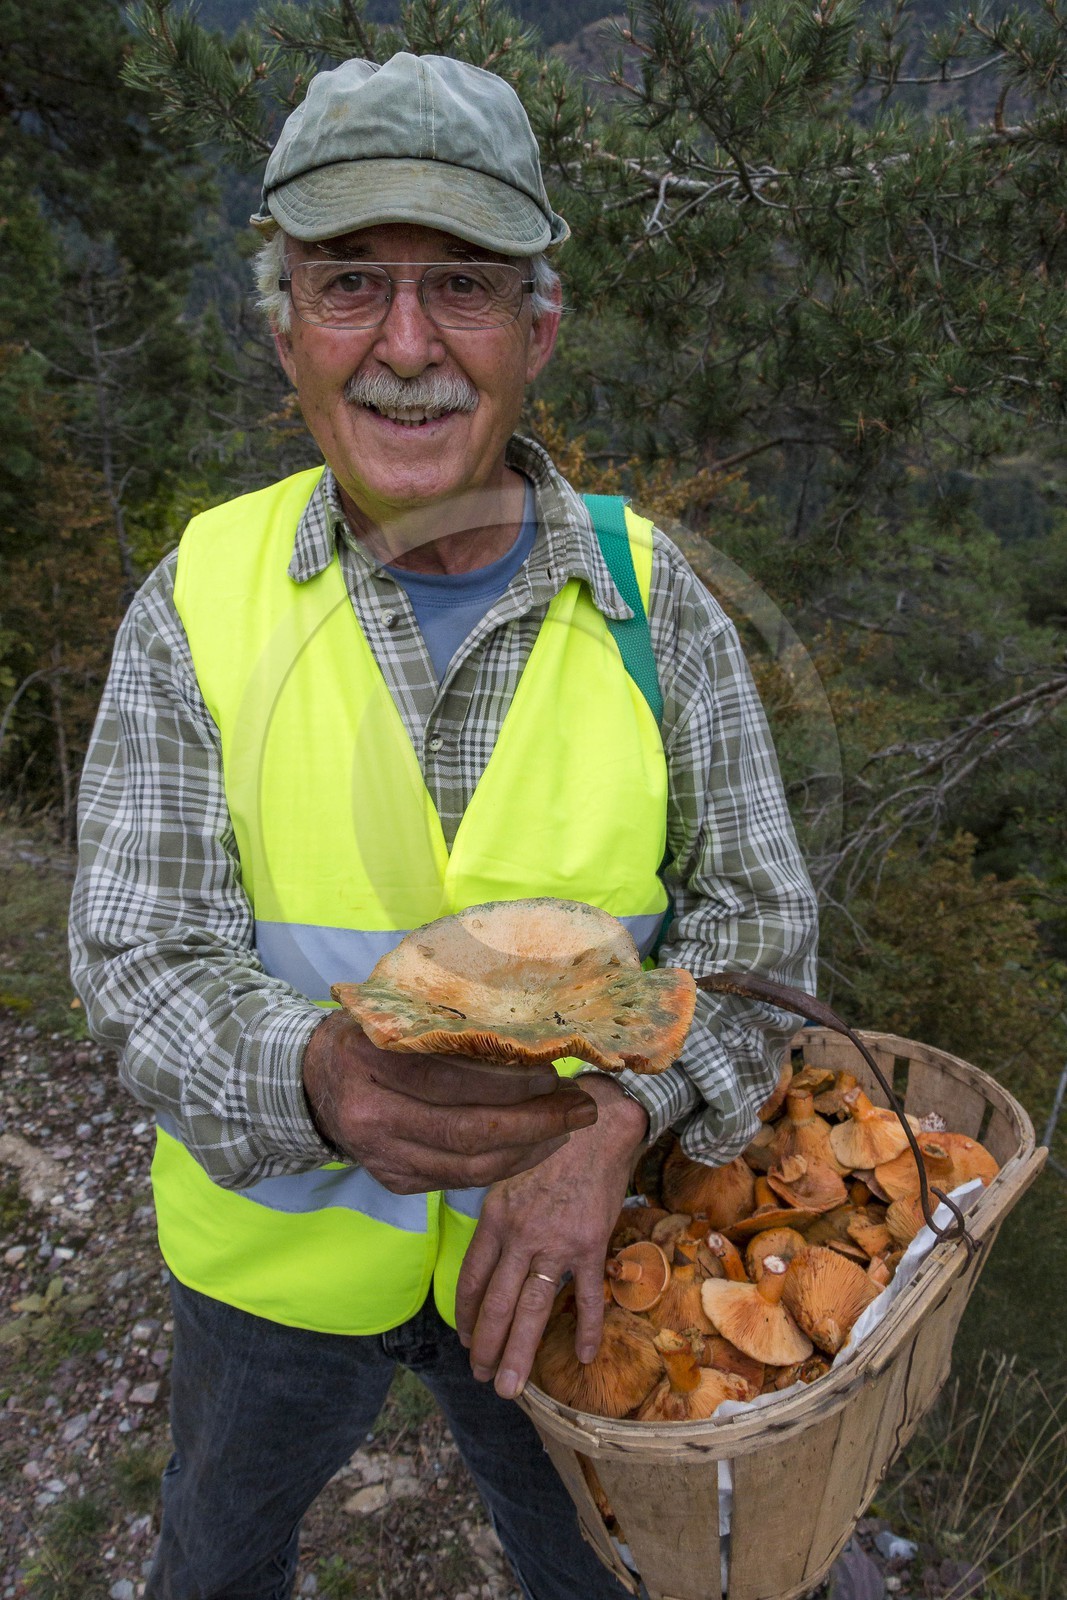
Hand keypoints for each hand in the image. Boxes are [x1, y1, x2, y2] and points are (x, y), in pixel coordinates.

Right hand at [302, 1010, 597, 1193]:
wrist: (311, 1080)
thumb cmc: (366, 1033)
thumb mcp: (393, 1011)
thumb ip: (443, 1021)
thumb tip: (525, 1030)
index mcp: (371, 1062)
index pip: (451, 1081)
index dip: (508, 1083)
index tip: (554, 1074)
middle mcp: (373, 1117)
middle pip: (467, 1132)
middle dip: (535, 1124)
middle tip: (582, 1108)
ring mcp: (382, 1157)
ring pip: (469, 1167)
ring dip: (528, 1150)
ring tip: (568, 1127)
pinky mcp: (394, 1181)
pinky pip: (459, 1180)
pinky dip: (503, 1165)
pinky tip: (534, 1146)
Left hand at [454, 1075, 648, 1398]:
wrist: (596, 1122)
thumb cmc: (548, 1142)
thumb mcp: (507, 1171)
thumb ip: (498, 1214)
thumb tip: (490, 1250)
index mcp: (495, 1217)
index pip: (471, 1279)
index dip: (466, 1315)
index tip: (464, 1340)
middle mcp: (520, 1235)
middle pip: (496, 1304)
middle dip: (487, 1348)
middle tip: (484, 1379)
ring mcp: (556, 1243)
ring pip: (531, 1309)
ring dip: (519, 1352)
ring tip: (511, 1387)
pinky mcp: (590, 1245)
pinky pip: (587, 1296)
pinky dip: (587, 1328)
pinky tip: (583, 1355)